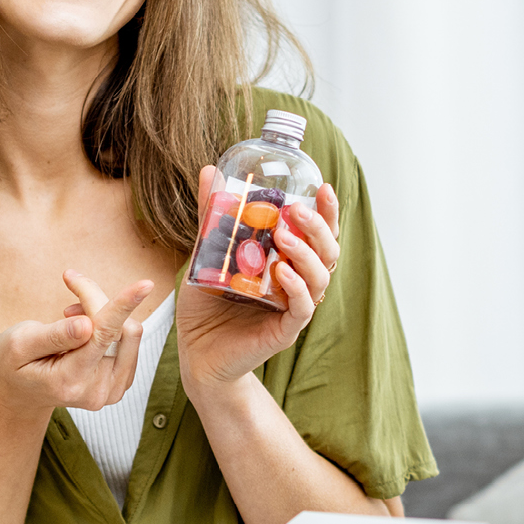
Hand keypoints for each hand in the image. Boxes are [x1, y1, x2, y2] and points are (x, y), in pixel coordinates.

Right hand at [0, 272, 150, 418]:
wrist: (20, 393)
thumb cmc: (14, 363)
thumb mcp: (20, 344)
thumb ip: (54, 334)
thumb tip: (87, 324)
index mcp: (68, 381)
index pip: (103, 335)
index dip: (123, 305)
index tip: (145, 284)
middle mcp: (96, 391)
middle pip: (117, 328)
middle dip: (96, 302)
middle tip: (70, 294)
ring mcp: (111, 391)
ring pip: (128, 333)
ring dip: (103, 315)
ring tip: (71, 319)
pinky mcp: (121, 384)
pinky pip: (129, 342)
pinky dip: (110, 328)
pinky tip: (84, 333)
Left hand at [178, 165, 341, 390]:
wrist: (195, 352)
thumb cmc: (206, 304)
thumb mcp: (207, 254)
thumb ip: (212, 217)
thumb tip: (210, 171)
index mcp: (288, 262)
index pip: (318, 234)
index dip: (327, 212)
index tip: (323, 186)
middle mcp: (297, 283)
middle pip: (328, 252)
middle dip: (319, 228)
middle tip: (296, 211)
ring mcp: (293, 308)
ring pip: (320, 278)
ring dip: (306, 254)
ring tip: (285, 237)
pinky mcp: (284, 331)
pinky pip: (302, 308)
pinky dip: (296, 288)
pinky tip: (281, 272)